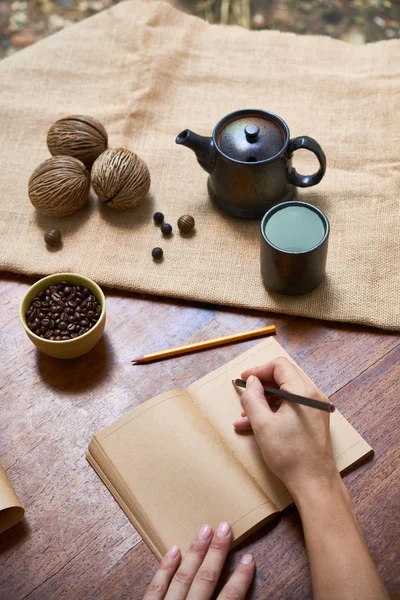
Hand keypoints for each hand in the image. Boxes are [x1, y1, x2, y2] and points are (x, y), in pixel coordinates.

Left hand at [143, 522, 253, 599]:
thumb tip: (235, 588)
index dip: (240, 579)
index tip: (249, 558)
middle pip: (206, 580)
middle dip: (216, 553)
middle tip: (225, 527)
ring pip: (183, 578)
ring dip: (195, 553)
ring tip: (205, 529)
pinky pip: (155, 589)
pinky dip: (165, 569)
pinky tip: (174, 550)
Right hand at [233, 357, 337, 495]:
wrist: (314, 483)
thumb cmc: (289, 454)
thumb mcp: (263, 424)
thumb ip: (253, 398)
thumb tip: (252, 381)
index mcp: (302, 392)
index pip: (279, 366)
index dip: (259, 370)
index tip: (244, 380)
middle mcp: (312, 396)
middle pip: (283, 379)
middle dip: (260, 388)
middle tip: (244, 399)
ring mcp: (315, 409)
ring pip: (285, 395)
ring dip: (264, 402)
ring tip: (245, 418)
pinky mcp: (313, 421)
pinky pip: (291, 408)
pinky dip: (274, 412)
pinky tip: (256, 426)